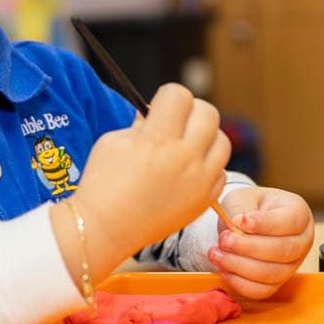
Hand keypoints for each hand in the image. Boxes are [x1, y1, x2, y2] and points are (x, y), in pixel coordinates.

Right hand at [62, 84, 229, 281]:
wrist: (104, 228)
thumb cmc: (102, 183)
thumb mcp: (114, 140)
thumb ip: (141, 123)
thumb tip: (157, 113)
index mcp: (158, 139)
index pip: (179, 95)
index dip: (166, 96)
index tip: (158, 107)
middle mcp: (185, 158)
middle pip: (209, 113)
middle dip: (191, 111)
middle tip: (175, 122)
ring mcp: (199, 181)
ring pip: (222, 141)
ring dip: (205, 137)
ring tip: (185, 146)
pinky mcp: (204, 200)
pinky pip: (220, 172)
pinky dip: (207, 167)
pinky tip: (188, 171)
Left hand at [207, 186, 313, 299]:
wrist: (243, 223)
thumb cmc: (248, 207)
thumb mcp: (242, 198)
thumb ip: (241, 210)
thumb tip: (237, 228)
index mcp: (299, 213)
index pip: (289, 221)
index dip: (265, 224)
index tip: (240, 220)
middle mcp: (301, 241)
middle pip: (283, 250)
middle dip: (248, 247)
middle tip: (224, 239)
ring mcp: (292, 265)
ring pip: (272, 274)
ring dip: (239, 266)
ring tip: (217, 253)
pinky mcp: (277, 283)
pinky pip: (262, 291)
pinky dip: (239, 282)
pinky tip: (224, 268)